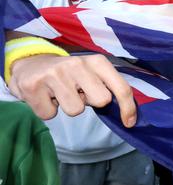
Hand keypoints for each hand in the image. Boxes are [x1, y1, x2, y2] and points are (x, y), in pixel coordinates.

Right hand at [9, 54, 136, 126]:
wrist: (30, 64)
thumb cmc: (69, 75)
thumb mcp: (92, 74)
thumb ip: (108, 87)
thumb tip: (128, 115)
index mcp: (97, 61)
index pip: (121, 87)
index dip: (128, 107)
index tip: (129, 122)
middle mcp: (77, 64)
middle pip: (101, 100)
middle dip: (91, 102)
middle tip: (78, 93)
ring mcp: (54, 74)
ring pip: (75, 111)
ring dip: (68, 107)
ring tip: (60, 94)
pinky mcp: (33, 86)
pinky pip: (49, 115)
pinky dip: (47, 110)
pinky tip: (44, 96)